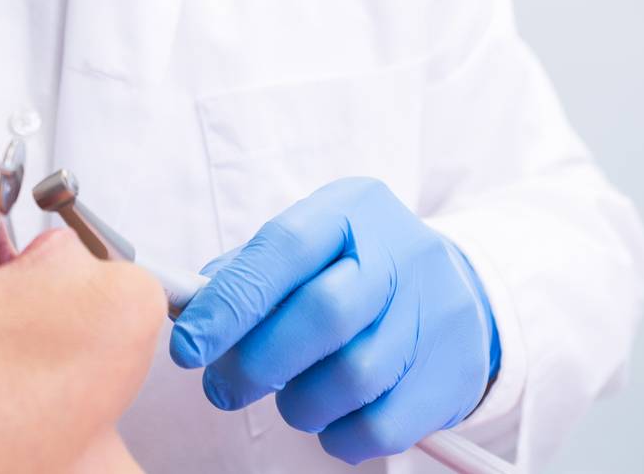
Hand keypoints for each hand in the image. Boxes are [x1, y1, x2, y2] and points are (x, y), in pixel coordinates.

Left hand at [170, 177, 499, 464]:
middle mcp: (402, 255)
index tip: (188, 346)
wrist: (455, 293)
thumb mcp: (311, 244)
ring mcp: (435, 316)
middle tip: (223, 388)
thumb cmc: (355, 271)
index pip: (285, 248)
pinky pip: (378, 426)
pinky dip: (337, 434)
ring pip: (352, 378)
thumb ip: (251, 271)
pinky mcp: (450, 377)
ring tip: (290, 396)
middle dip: (257, 362)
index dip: (231, 301)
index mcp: (354, 208)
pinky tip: (329, 416)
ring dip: (299, 402)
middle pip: (323, 314)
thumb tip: (193, 311)